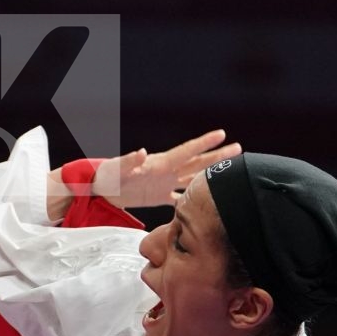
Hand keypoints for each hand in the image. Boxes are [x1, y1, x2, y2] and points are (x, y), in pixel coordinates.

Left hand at [94, 129, 241, 208]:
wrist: (97, 188)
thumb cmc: (106, 176)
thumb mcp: (117, 169)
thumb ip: (130, 160)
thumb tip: (141, 152)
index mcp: (159, 164)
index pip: (187, 152)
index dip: (204, 143)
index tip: (222, 134)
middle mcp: (165, 171)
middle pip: (197, 162)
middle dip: (217, 156)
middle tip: (239, 149)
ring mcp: (163, 183)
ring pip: (192, 177)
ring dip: (210, 174)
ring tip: (229, 169)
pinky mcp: (157, 196)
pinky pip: (179, 198)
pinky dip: (192, 199)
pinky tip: (203, 201)